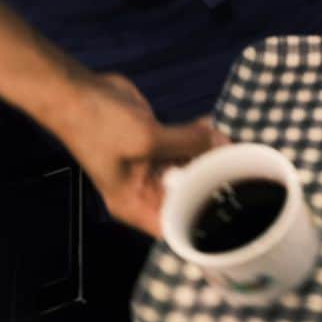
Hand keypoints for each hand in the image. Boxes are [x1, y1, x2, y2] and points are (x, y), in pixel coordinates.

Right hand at [58, 74, 226, 237]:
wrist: (77, 93)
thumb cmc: (100, 126)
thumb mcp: (146, 139)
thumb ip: (187, 143)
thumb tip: (223, 142)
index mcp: (135, 205)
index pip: (176, 229)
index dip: (205, 225)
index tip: (235, 213)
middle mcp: (145, 191)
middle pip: (189, 196)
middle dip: (214, 184)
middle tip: (243, 172)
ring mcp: (152, 167)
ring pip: (192, 168)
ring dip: (211, 157)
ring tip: (235, 146)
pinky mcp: (157, 143)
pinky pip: (186, 145)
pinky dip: (200, 137)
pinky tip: (215, 125)